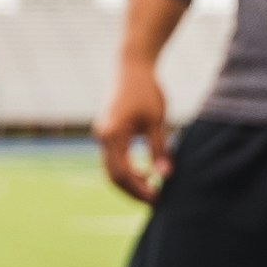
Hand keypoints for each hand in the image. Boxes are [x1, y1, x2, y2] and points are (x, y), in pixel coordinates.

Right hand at [97, 56, 172, 204]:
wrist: (132, 67)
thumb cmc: (146, 91)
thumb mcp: (156, 121)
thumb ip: (159, 149)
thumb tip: (164, 176)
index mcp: (112, 134)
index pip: (122, 173)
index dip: (139, 190)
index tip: (157, 198)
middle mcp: (102, 137)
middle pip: (113, 176)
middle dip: (133, 191)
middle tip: (155, 200)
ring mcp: (102, 135)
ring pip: (111, 169)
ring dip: (130, 182)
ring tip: (152, 188)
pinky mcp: (107, 132)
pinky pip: (113, 159)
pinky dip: (127, 170)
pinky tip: (145, 173)